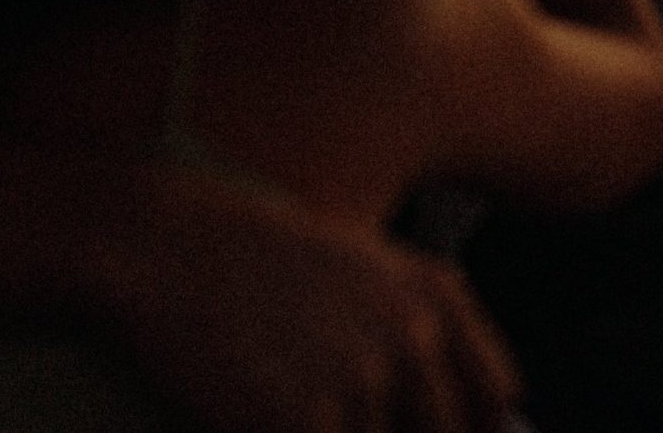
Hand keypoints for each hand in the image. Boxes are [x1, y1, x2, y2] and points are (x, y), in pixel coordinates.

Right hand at [102, 174, 518, 432]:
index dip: (476, 429)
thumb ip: (422, 330)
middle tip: (343, 412)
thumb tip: (485, 411)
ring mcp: (361, 380)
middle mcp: (412, 336)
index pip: (496, 396)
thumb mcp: (363, 267)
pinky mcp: (305, 418)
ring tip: (294, 398)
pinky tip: (266, 418)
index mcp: (433, 296)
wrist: (167, 248)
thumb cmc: (256, 261)